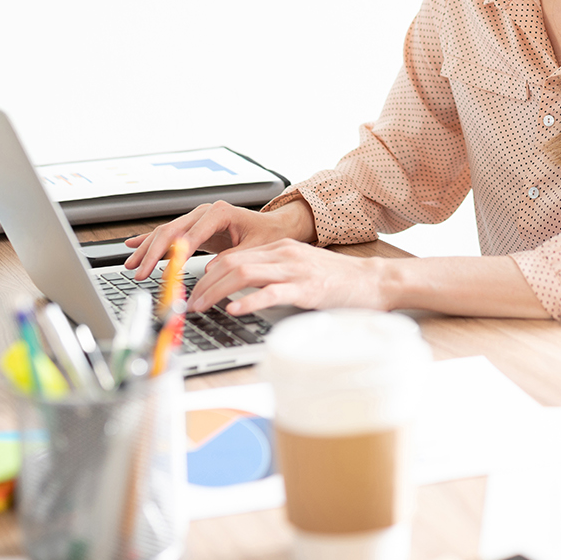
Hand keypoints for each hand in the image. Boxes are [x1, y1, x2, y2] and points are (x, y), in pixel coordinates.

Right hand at [123, 197, 314, 279]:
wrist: (273, 226)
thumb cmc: (266, 235)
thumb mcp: (255, 249)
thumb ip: (234, 257)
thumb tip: (213, 270)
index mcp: (220, 213)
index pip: (191, 234)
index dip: (176, 254)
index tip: (165, 270)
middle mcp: (204, 212)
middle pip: (171, 232)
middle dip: (152, 253)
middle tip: (140, 272)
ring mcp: (196, 218)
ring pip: (165, 233)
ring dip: (146, 249)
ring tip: (131, 265)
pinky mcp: (193, 228)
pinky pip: (167, 234)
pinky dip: (148, 240)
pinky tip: (132, 244)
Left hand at [185, 239, 387, 315]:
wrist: (373, 281)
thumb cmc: (337, 280)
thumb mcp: (298, 268)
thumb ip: (271, 273)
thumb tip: (236, 286)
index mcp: (279, 249)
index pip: (232, 255)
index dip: (204, 272)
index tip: (190, 288)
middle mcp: (283, 254)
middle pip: (231, 262)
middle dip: (202, 283)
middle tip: (187, 301)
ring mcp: (295, 271)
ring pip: (244, 273)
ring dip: (216, 291)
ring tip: (200, 306)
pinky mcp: (307, 289)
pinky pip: (272, 293)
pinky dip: (249, 301)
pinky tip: (234, 310)